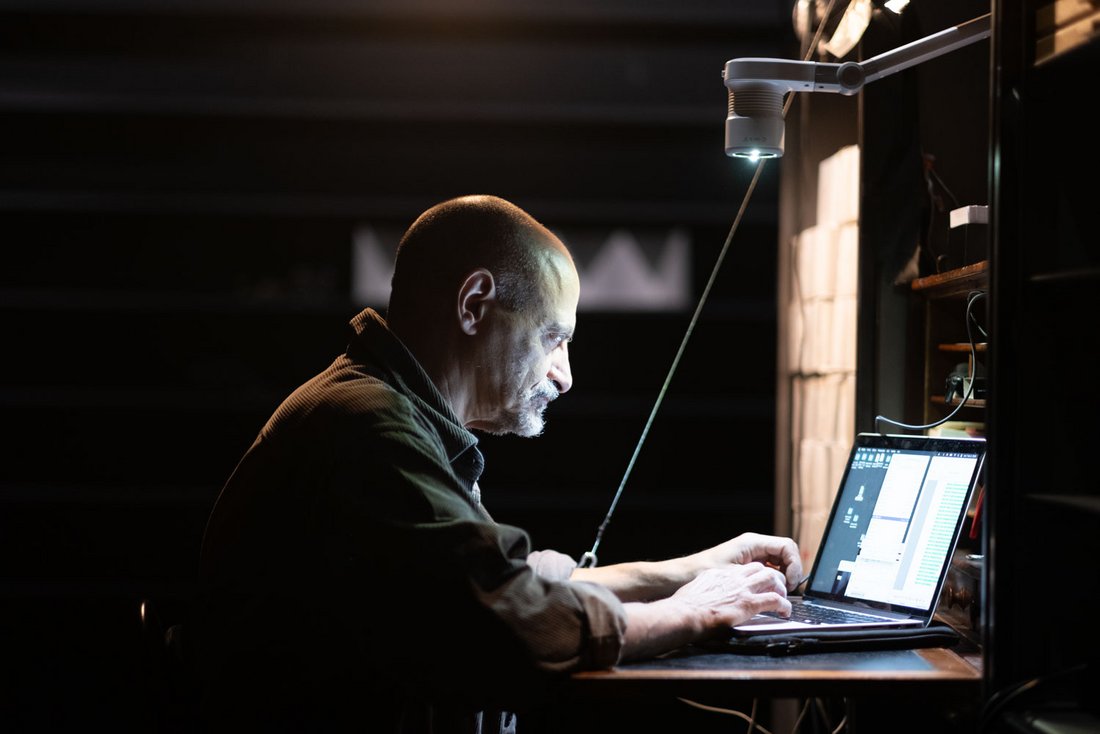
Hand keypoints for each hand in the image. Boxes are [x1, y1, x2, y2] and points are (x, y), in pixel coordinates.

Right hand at [669, 562, 791, 629]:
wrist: (686, 613)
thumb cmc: (686, 606)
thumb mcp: (697, 589)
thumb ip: (707, 589)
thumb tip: (707, 596)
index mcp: (720, 573)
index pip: (744, 568)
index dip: (754, 575)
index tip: (758, 584)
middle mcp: (733, 576)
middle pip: (761, 568)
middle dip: (771, 578)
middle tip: (775, 590)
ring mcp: (742, 588)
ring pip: (772, 578)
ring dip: (780, 589)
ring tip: (782, 599)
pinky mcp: (749, 603)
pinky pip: (774, 600)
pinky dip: (784, 606)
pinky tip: (785, 612)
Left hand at [692, 533, 803, 591]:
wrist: (684, 574)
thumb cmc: (704, 571)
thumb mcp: (735, 576)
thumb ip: (760, 578)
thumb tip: (781, 583)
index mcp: (752, 543)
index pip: (787, 547)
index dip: (795, 565)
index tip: (792, 583)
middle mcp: (754, 545)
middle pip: (786, 553)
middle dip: (792, 571)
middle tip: (789, 590)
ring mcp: (752, 553)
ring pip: (779, 561)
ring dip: (784, 576)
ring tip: (781, 593)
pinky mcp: (748, 563)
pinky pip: (769, 567)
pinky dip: (775, 578)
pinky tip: (770, 591)